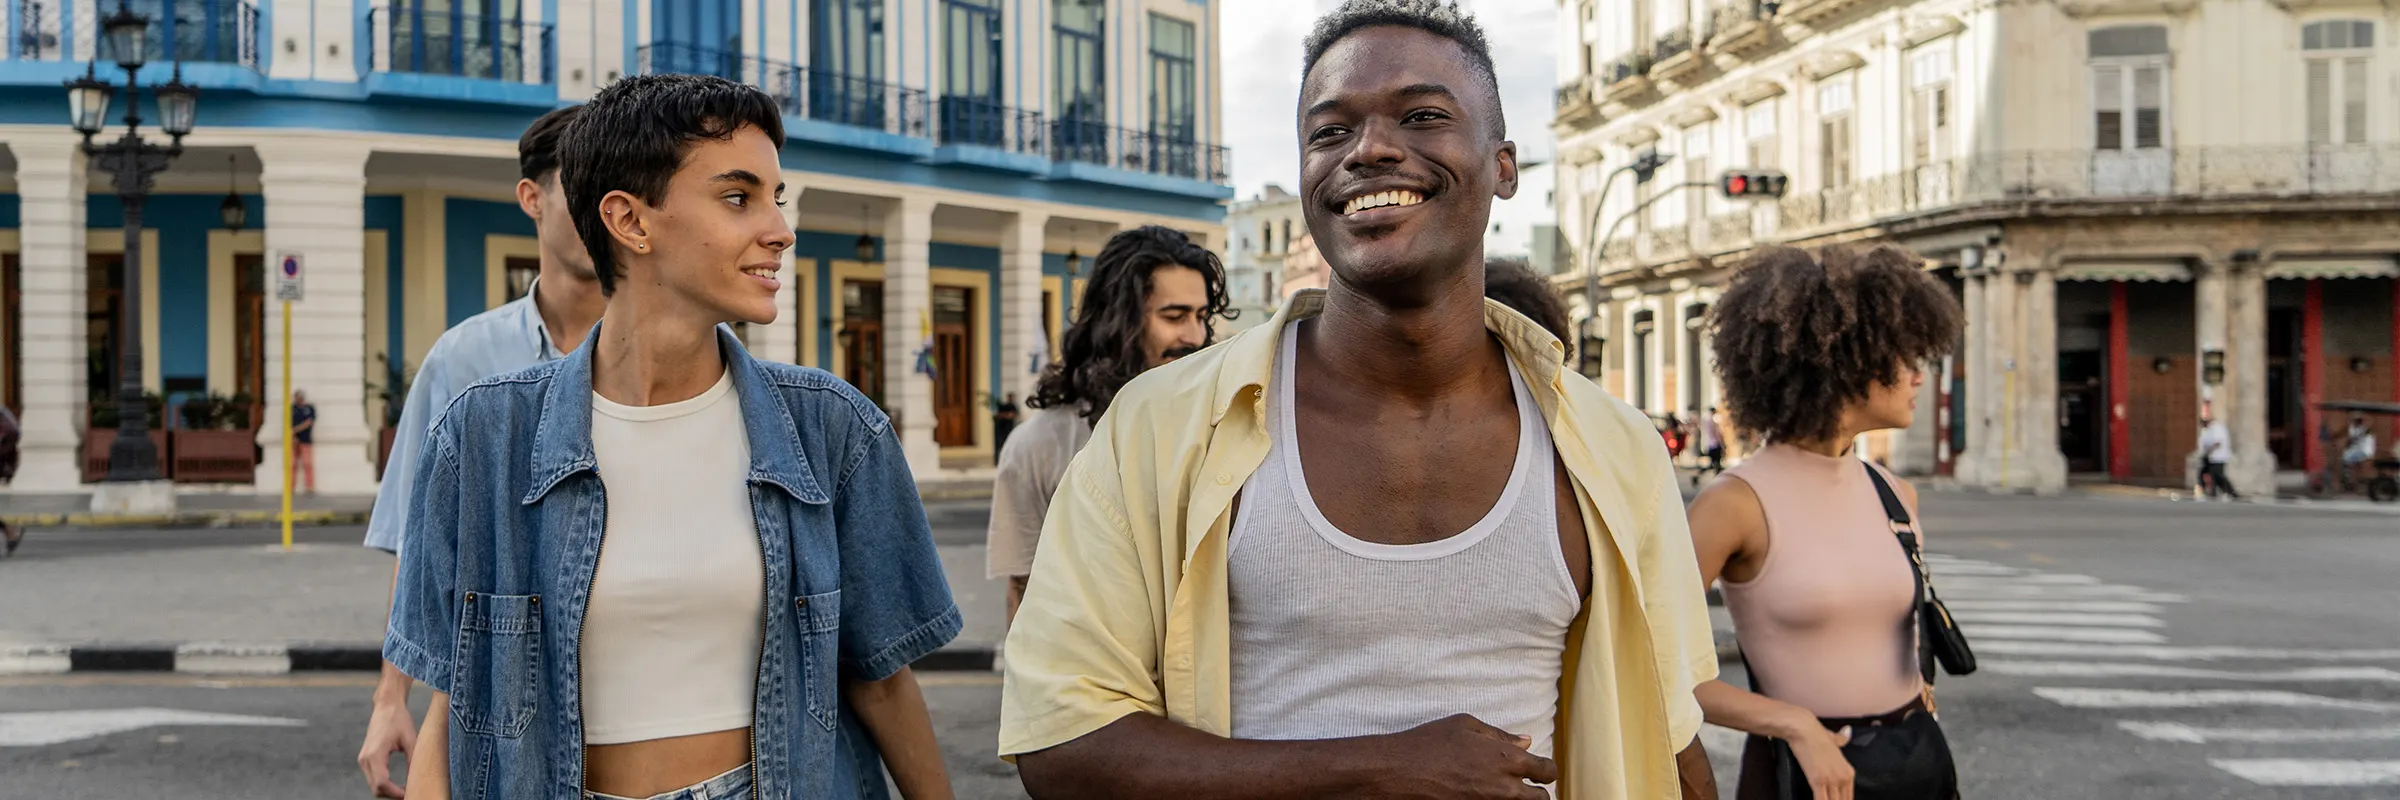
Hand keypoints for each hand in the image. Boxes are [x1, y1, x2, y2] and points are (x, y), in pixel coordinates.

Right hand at [359, 699, 418, 797]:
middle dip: (391, 794)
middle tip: (410, 794)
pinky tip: (397, 785)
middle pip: (375, 788)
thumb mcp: (410, 739)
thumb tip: (418, 779)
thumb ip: (413, 760)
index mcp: (375, 754)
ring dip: (387, 791)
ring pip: (373, 785)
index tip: (409, 794)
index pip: (382, 783)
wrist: (386, 706)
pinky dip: (383, 784)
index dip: (395, 793)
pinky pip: (372, 778)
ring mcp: (363, 759)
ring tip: (405, 791)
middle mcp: (365, 759)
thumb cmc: (399, 720)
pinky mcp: (365, 759)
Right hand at [1357, 714, 1557, 798]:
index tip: (1537, 769)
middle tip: (1525, 786)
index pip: (1546, 772)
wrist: (1398, 772)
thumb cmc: (1429, 743)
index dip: (1545, 770)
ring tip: (1503, 790)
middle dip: (1537, 792)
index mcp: (1506, 759)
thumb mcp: (1465, 726)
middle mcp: (1503, 788)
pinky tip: (1483, 794)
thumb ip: (1500, 735)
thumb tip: (1526, 743)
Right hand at [1784, 719, 1854, 799]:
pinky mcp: (1818, 781)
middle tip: (1826, 798)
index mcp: (1848, 772)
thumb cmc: (1816, 734)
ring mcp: (1832, 780)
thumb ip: (1842, 740)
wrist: (1804, 729)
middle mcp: (1843, 777)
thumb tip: (1847, 733)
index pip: (1849, 797)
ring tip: (1820, 798)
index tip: (1833, 799)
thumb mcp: (1833, 739)